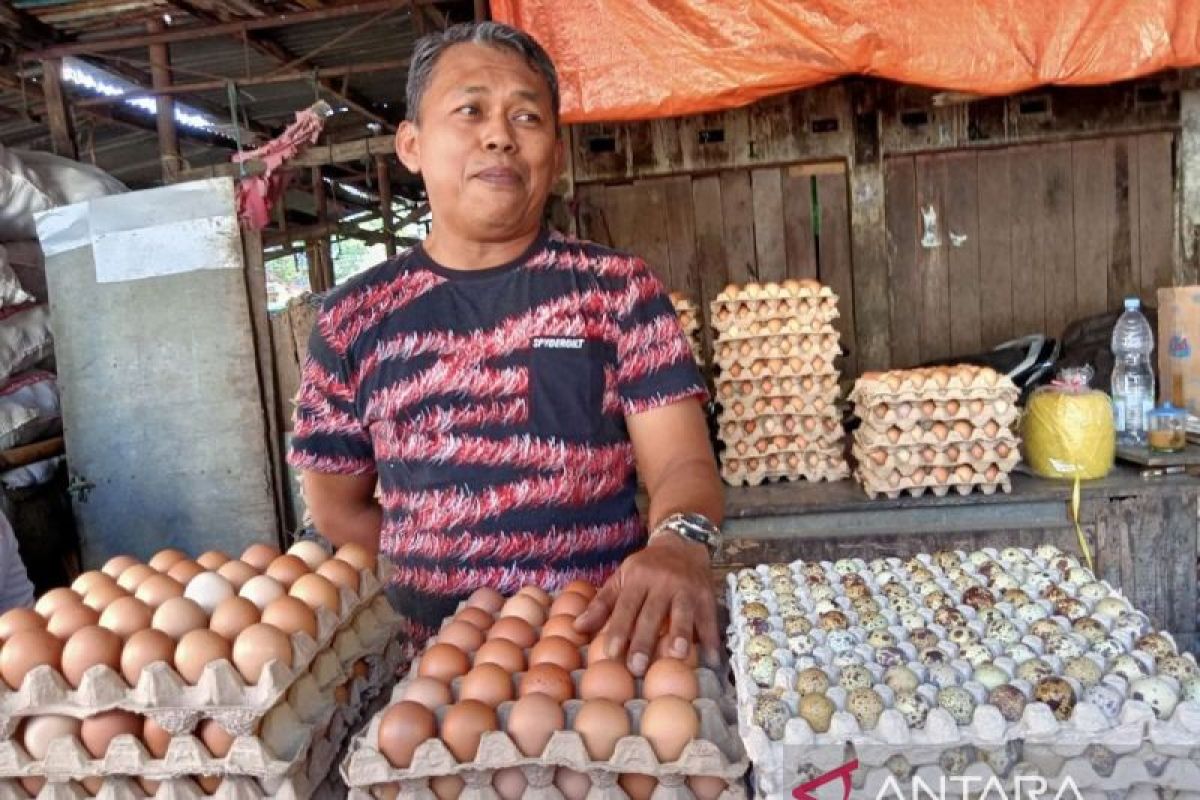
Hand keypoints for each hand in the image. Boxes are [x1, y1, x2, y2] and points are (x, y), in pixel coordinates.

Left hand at [574, 532, 720, 675]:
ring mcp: (687, 589)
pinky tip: (711, 660)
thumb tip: (576, 628)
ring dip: (680, 635)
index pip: (626, 606)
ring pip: (683, 613)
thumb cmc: (647, 568)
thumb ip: (602, 604)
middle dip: (644, 640)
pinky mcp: (708, 596)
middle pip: (652, 614)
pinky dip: (711, 640)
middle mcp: (663, 582)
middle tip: (636, 668)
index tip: (610, 654)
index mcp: (638, 577)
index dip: (618, 629)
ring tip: (676, 656)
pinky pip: (709, 619)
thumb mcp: (622, 578)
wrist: (682, 543)